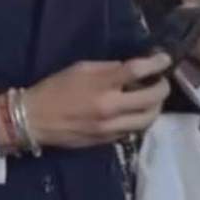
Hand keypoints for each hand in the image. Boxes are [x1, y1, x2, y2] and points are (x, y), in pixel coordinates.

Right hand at [23, 55, 170, 148]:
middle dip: (163, 88)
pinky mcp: (109, 141)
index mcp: (101, 85)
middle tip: (162, 81)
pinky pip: (134, 130)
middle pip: (151, 99)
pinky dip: (140, 119)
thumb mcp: (80, 69)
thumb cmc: (55, 89)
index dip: (156, 63)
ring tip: (153, 98)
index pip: (137, 71)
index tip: (165, 58)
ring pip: (148, 120)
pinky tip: (137, 112)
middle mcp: (110, 108)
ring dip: (156, 107)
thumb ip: (108, 69)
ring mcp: (111, 128)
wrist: (35, 119)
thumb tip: (131, 70)